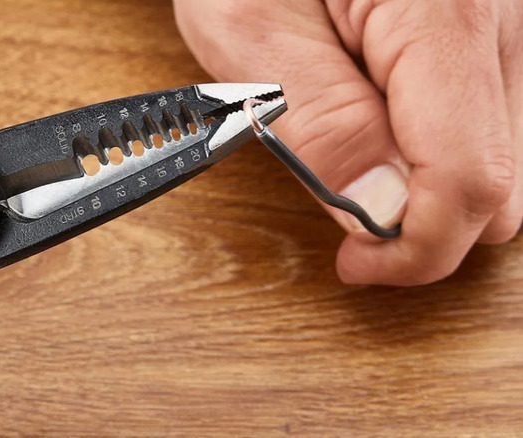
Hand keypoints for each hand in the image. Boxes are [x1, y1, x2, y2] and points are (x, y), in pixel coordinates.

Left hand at [175, 0, 521, 284]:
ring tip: (351, 153)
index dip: (416, 248)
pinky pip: (484, 118)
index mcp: (446, 14)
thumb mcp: (254, 31)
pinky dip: (436, 148)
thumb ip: (326, 126)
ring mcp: (507, 22)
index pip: (472, 177)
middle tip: (347, 219)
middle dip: (424, 222)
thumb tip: (385, 216)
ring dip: (428, 186)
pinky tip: (381, 126)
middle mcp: (504, 16)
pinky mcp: (488, 28)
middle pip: (502, 178)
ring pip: (499, 153)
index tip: (359, 268)